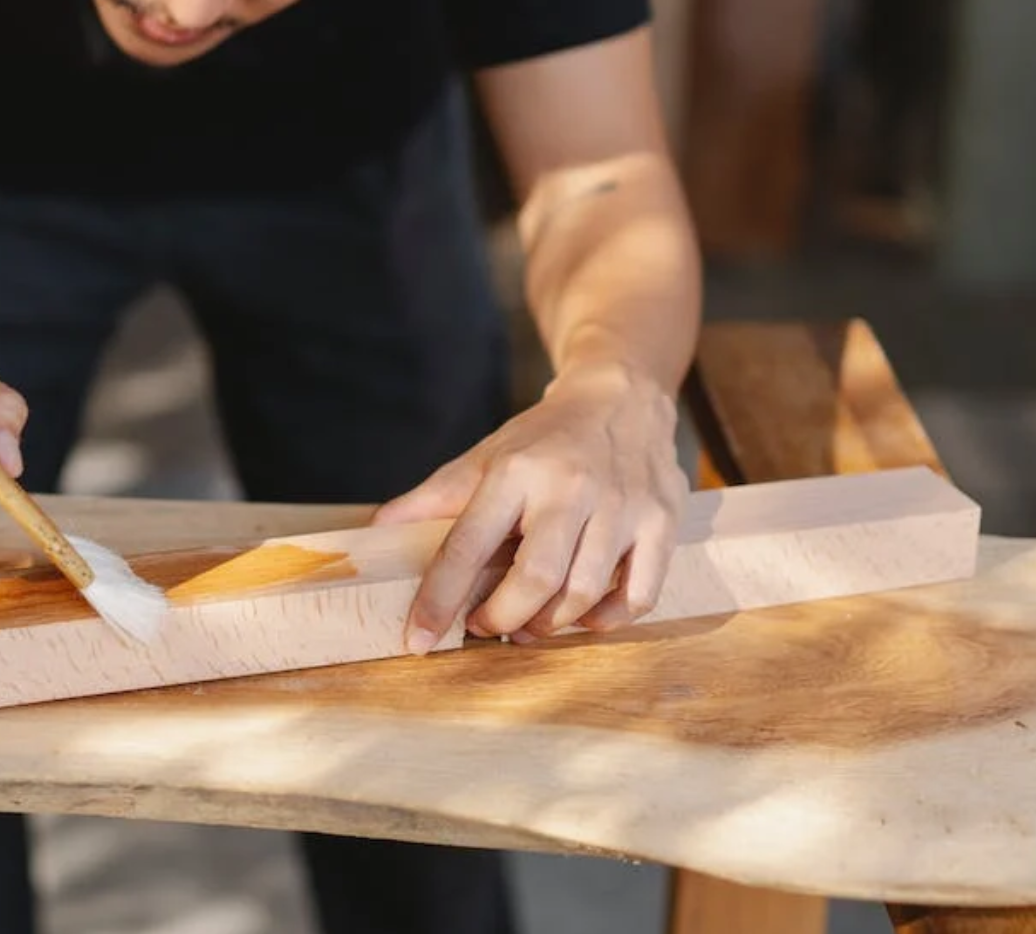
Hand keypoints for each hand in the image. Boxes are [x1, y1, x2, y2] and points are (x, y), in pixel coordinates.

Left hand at [373, 364, 687, 651]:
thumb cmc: (544, 440)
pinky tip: (582, 617)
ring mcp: (622, 505)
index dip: (438, 599)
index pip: (467, 545)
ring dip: (550, 625)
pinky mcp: (662, 521)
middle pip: (536, 578)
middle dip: (502, 619)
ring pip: (585, 592)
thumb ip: (432, 500)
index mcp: (515, 471)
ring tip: (529, 625)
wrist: (621, 396)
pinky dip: (606, 620)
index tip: (418, 639)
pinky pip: (638, 595)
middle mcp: (570, 487)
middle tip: (486, 627)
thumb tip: (374, 534)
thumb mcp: (483, 458)